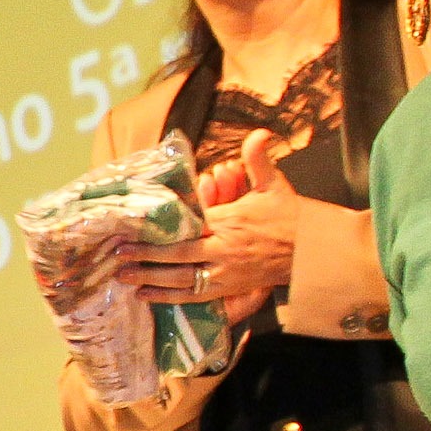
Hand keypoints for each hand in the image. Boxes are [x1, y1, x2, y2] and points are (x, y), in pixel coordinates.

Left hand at [124, 129, 296, 321]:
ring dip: (150, 279)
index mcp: (230, 223)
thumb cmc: (288, 217)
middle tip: (118, 254)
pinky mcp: (229, 289)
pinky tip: (146, 296)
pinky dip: (169, 297)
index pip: (188, 227)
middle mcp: (225, 250)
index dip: (160, 230)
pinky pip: (195, 296)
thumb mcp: (273, 185)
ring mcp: (226, 273)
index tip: (134, 229)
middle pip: (179, 255)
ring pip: (182, 279)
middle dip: (146, 255)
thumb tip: (259, 132)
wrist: (312, 252)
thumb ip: (258, 160)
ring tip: (122, 277)